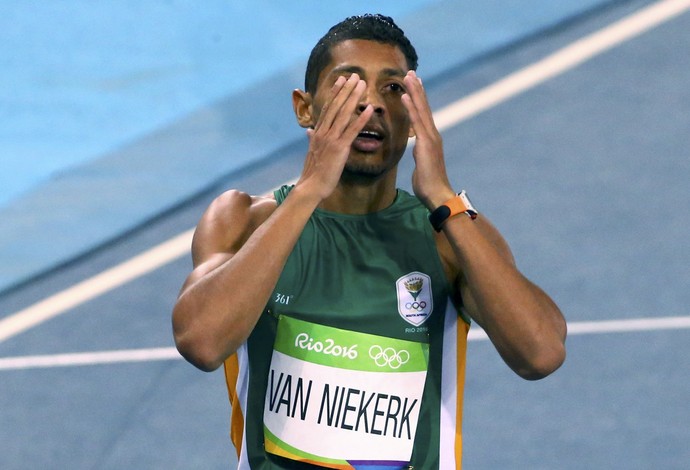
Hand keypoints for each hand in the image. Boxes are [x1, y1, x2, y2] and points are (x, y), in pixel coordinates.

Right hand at [296, 74, 373, 201]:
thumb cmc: (313, 172)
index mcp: (318, 132)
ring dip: (354, 98)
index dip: (335, 93)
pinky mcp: (340, 148)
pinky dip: (361, 119)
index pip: (327, 108)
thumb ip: (312, 139)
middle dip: (346, 89)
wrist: (312, 185)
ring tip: (363, 85)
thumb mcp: (312, 152)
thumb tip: (309, 131)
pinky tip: (370, 109)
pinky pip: (352, 130)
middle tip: (355, 75)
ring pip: (344, 114)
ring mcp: (331, 139)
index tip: (341, 80)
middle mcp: (324, 132)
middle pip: (336, 106)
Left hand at [402, 71, 454, 208]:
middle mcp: (433, 135)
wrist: (437, 194)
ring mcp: (431, 138)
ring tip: (408, 76)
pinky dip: (411, 107)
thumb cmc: (428, 185)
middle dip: (417, 89)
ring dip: (414, 91)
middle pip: (424, 107)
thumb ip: (421, 156)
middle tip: (411, 72)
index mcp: (430, 139)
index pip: (423, 115)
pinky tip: (405, 95)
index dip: (419, 99)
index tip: (414, 85)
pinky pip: (416, 121)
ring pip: (421, 109)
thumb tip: (419, 154)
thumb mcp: (422, 166)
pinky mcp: (426, 143)